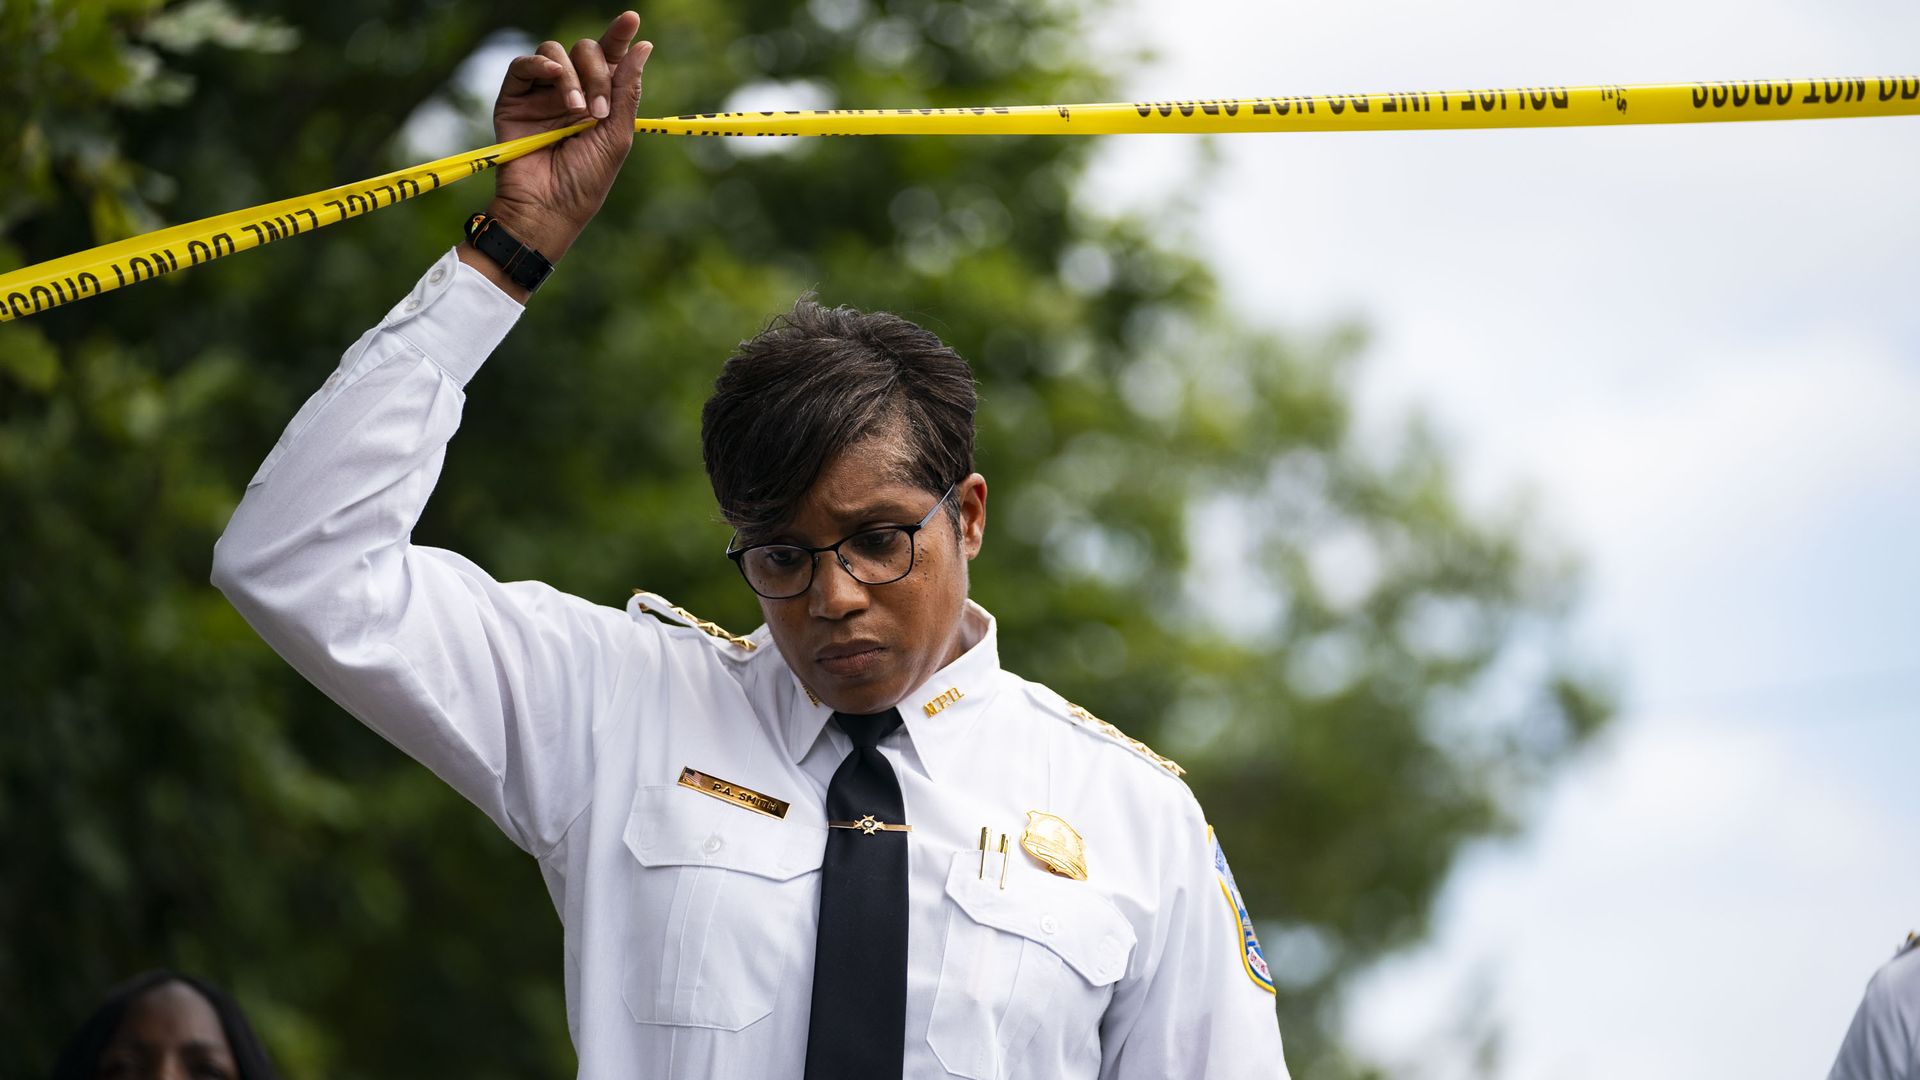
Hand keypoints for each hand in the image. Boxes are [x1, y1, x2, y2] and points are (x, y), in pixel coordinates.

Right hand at [461, 11, 651, 294]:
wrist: (549, 207)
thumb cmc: (585, 181)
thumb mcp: (616, 135)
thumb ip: (626, 89)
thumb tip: (643, 46)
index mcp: (600, 99)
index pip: (610, 58)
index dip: (619, 36)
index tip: (632, 19)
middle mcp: (570, 91)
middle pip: (584, 51)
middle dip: (597, 72)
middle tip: (599, 110)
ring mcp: (542, 94)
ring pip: (555, 53)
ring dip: (571, 76)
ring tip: (577, 111)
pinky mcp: (514, 99)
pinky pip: (523, 66)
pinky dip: (540, 66)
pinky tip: (553, 80)